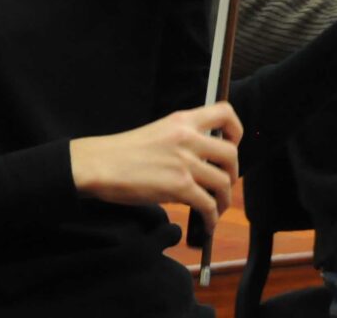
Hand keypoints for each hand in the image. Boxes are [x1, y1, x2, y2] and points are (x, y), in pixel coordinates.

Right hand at [69, 102, 241, 230]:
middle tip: (224, 183)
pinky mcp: (179, 186)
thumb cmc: (121, 151)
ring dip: (224, 200)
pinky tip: (207, 223)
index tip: (233, 143)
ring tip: (216, 208)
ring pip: (223, 182)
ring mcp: (185, 162)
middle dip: (233, 173)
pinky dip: (212, 218)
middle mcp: (188, 138)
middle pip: (231, 154)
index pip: (224, 112)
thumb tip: (201, 158)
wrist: (99, 164)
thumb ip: (182, 139)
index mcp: (182, 121)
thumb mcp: (157, 132)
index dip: (236, 130)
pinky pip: (208, 205)